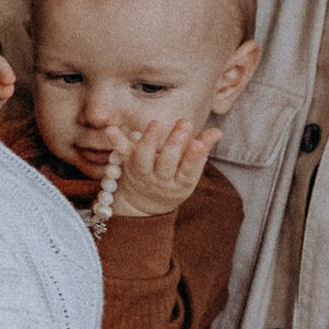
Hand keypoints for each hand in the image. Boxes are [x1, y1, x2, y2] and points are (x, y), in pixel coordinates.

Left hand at [85, 115, 216, 218]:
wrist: (144, 205)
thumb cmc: (174, 180)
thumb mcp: (190, 172)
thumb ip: (201, 150)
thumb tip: (217, 131)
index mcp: (180, 183)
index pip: (189, 170)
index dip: (194, 156)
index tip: (199, 142)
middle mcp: (160, 180)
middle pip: (167, 162)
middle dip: (176, 142)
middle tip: (184, 123)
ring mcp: (142, 173)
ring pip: (144, 158)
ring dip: (150, 140)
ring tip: (156, 123)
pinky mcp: (127, 164)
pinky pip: (121, 153)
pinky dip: (116, 141)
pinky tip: (111, 129)